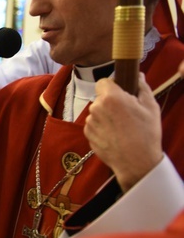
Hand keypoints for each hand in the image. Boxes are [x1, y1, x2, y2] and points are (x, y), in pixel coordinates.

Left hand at [84, 74, 162, 191]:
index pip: (103, 82)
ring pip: (97, 112)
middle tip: (126, 113)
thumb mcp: (150, 106)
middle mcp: (96, 108)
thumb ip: (141, 87)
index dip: (112, 87)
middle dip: (110, 102)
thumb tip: (137, 75)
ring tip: (121, 127)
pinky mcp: (87, 134)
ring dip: (105, 116)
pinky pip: (93, 125)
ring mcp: (90, 122)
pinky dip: (101, 128)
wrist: (136, 161)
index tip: (121, 94)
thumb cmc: (146, 133)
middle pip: (100, 98)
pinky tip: (114, 135)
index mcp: (111, 97)